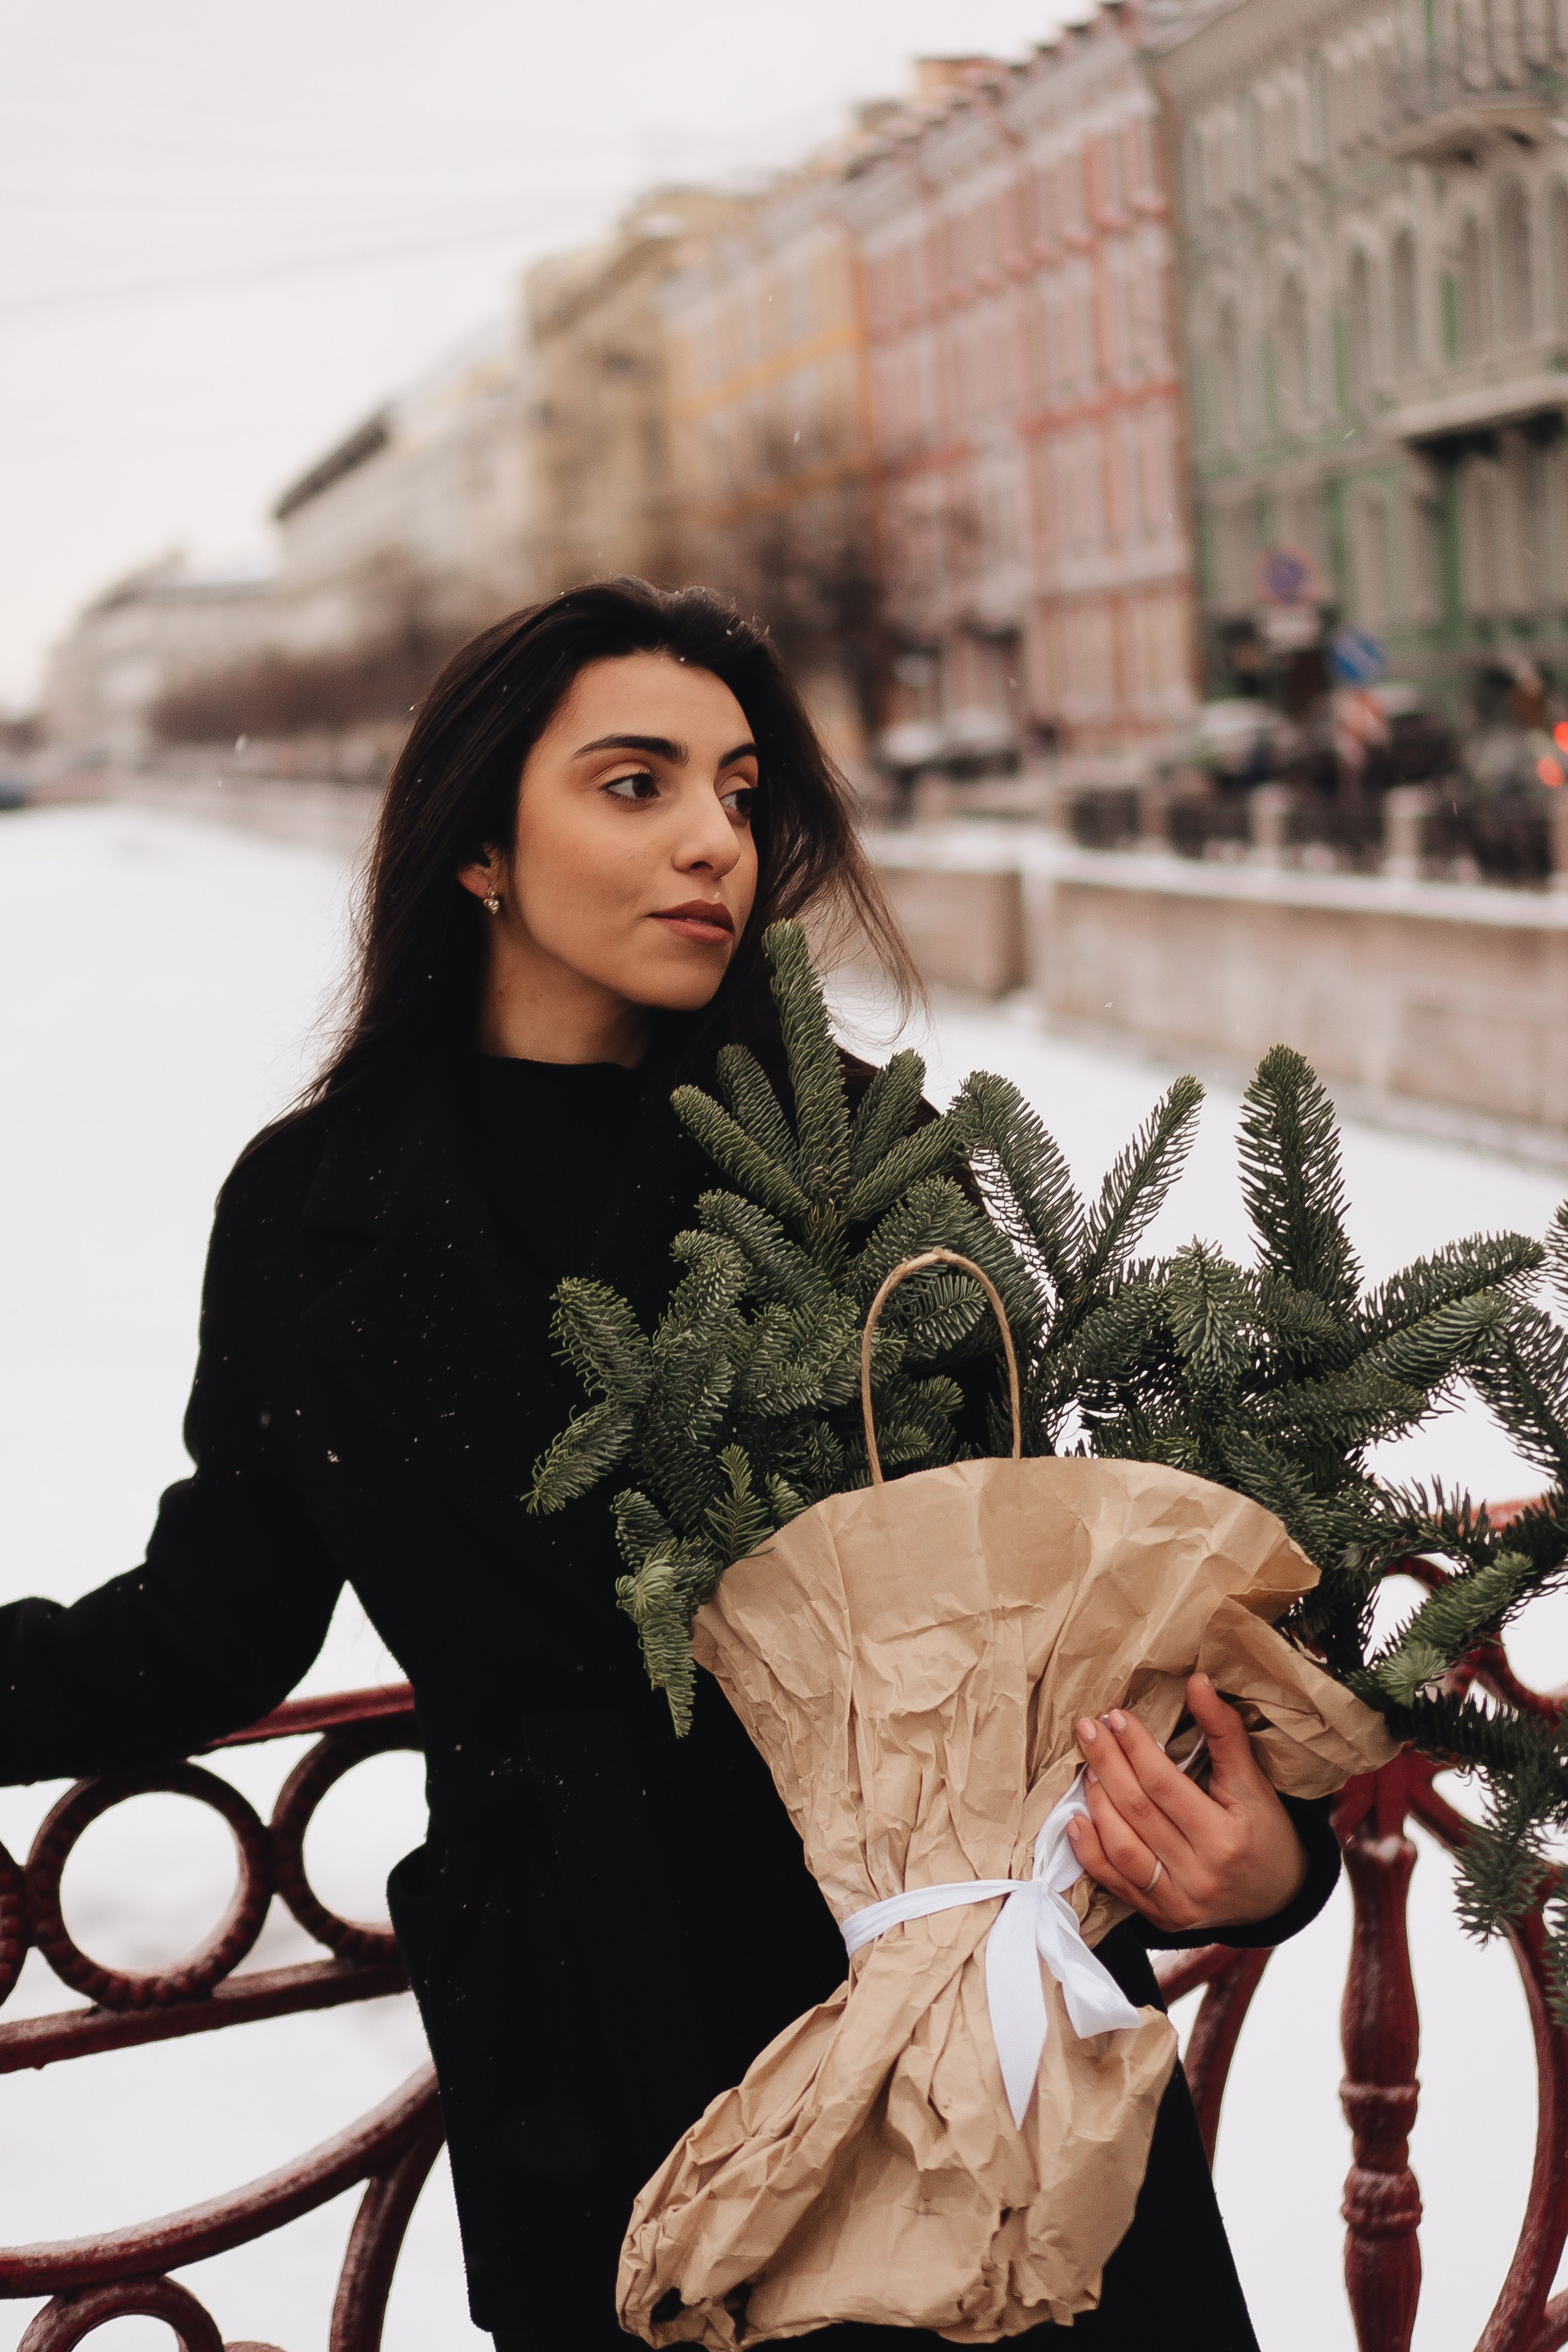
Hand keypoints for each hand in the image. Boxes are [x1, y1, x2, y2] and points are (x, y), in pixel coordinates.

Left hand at [1065, 1673, 1307, 1933]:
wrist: (1279, 1896)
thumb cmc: (1266, 1831)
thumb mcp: (1253, 1782)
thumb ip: (1225, 1731)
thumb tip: (1197, 1681)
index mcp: (1225, 1838)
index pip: (1165, 1784)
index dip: (1136, 1747)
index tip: (1116, 1717)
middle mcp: (1200, 1875)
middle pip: (1138, 1812)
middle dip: (1107, 1764)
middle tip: (1088, 1729)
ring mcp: (1179, 1903)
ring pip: (1121, 1848)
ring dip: (1097, 1803)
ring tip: (1087, 1767)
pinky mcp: (1163, 1919)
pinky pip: (1116, 1885)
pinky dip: (1090, 1854)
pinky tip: (1075, 1822)